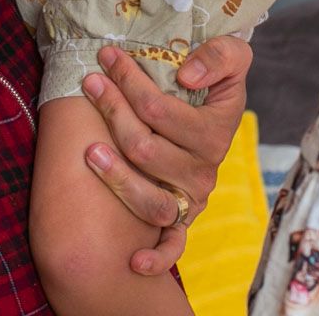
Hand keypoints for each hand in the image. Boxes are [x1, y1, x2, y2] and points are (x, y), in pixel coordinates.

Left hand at [78, 36, 250, 274]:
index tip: (106, 57)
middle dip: (112, 111)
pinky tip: (134, 263)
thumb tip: (186, 77)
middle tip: (89, 83)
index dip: (129, 82)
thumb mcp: (231, 55)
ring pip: (149, 198)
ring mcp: (192, 198)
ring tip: (88, 150)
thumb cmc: (214, 80)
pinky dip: (156, 259)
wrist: (216, 110)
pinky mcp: (182, 219)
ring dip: (115, 177)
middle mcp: (205, 170)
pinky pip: (173, 246)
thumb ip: (219, 56)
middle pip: (144, 149)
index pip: (160, 110)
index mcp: (215, 132)